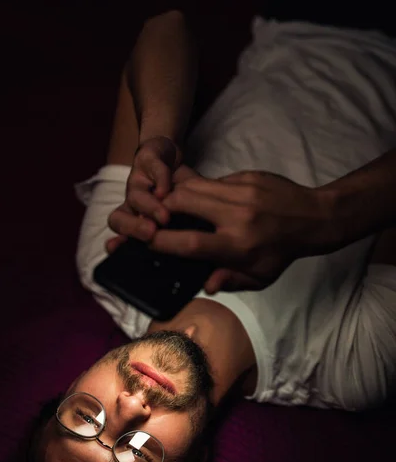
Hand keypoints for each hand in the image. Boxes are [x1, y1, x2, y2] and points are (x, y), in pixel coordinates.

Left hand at [107, 136, 180, 251]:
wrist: (167, 155)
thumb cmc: (176, 195)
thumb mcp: (180, 221)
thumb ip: (181, 243)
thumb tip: (201, 274)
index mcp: (135, 221)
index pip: (121, 239)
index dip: (119, 246)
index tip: (119, 253)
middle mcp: (132, 204)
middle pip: (119, 219)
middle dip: (133, 228)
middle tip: (151, 234)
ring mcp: (138, 181)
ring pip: (135, 197)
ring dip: (148, 207)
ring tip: (164, 218)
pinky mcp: (147, 160)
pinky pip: (152, 170)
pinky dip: (159, 180)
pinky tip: (167, 191)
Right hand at [147, 169, 328, 291]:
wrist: (314, 218)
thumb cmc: (283, 252)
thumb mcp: (260, 276)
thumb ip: (231, 280)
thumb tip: (206, 285)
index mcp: (238, 245)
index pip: (190, 242)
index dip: (162, 241)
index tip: (148, 242)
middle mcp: (236, 215)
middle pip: (183, 202)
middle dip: (161, 208)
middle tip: (156, 216)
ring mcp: (241, 192)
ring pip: (193, 185)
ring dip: (176, 195)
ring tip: (172, 205)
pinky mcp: (246, 176)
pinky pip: (212, 180)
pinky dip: (200, 189)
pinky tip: (202, 199)